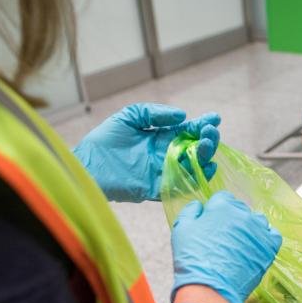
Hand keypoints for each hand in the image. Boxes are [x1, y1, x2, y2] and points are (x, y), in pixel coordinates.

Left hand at [74, 103, 219, 201]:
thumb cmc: (104, 141)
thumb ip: (154, 114)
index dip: (202, 124)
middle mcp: (166, 155)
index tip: (215, 117)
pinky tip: (207, 168)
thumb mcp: (129, 117)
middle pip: (195, 149)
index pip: (187, 131)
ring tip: (208, 145)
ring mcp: (164, 172)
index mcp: (161, 137)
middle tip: (211, 132)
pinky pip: (182, 186)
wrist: (86, 166)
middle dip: (207, 140)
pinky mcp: (158, 188)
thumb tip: (182, 115)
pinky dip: (197, 178)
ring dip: (205, 157)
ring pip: (193, 166)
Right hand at [171, 192, 281, 302]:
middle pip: (241, 210)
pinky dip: (266, 239)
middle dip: (232, 220)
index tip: (213, 224)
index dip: (216, 211)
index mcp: (223, 206)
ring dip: (250, 229)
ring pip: (258, 221)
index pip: (223, 198)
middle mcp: (244, 214)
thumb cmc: (194, 260)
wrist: (211, 289)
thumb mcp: (181, 230)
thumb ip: (190, 212)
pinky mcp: (270, 247)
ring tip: (240, 245)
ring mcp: (259, 230)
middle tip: (224, 239)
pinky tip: (255, 248)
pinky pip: (273, 235)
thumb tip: (199, 205)